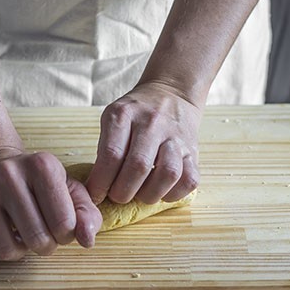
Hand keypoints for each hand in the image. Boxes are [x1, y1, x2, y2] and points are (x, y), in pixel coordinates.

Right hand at [0, 148, 101, 260]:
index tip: (58, 225)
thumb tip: (87, 241)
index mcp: (42, 165)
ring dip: (15, 251)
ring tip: (16, 233)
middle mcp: (7, 173)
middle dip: (43, 245)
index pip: (65, 225)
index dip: (65, 235)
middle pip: (36, 241)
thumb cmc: (35, 183)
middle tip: (38, 233)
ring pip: (4, 251)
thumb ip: (86, 214)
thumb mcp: (67, 188)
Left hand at [86, 81, 201, 204]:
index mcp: (125, 114)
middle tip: (117, 196)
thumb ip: (105, 147)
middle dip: (123, 191)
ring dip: (149, 194)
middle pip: (138, 166)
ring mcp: (176, 136)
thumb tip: (98, 187)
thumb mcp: (114, 117)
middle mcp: (152, 123)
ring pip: (168, 173)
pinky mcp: (193, 150)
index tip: (96, 196)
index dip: (101, 182)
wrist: (172, 93)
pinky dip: (174, 193)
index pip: (112, 153)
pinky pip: (189, 180)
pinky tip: (161, 190)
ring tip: (140, 194)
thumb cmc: (136, 113)